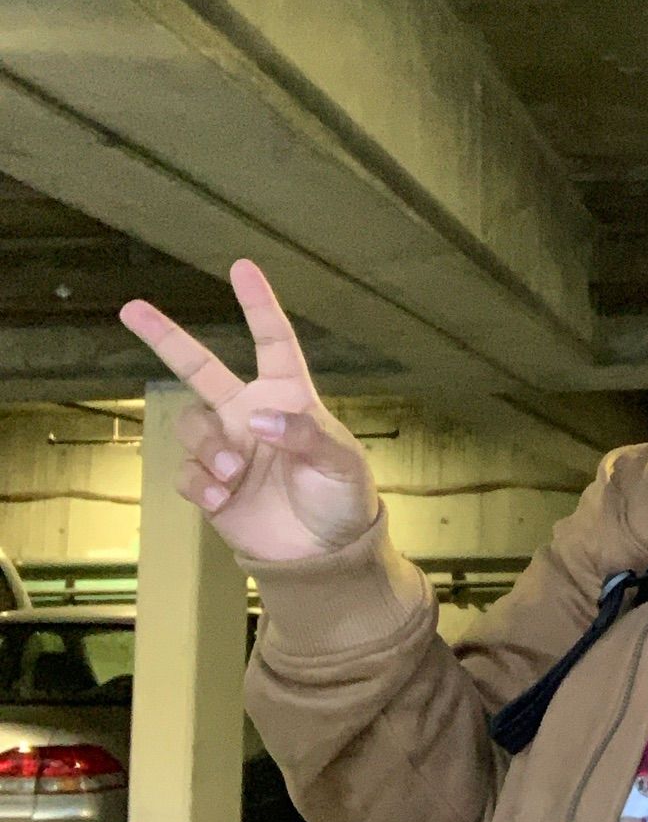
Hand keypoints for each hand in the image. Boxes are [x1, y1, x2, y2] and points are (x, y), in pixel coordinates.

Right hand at [118, 260, 379, 564]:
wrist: (323, 554)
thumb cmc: (342, 497)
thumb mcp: (341, 462)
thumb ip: (305, 435)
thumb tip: (258, 418)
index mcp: (289, 396)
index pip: (272, 341)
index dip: (258, 304)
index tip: (242, 267)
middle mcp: (249, 414)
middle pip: (200, 367)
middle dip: (165, 337)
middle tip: (131, 307)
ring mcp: (227, 448)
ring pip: (189, 426)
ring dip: (207, 449)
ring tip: (234, 475)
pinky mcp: (210, 484)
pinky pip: (186, 473)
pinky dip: (201, 484)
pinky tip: (225, 499)